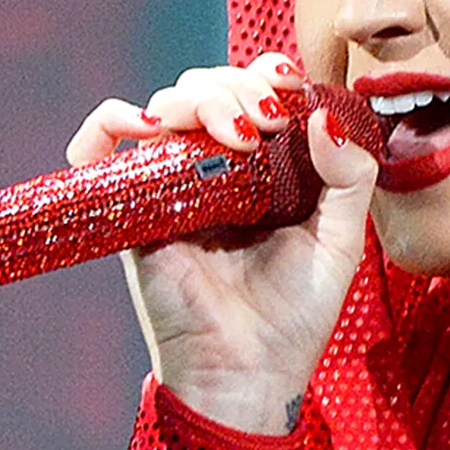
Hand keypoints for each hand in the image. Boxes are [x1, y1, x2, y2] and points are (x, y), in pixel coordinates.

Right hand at [67, 56, 377, 433]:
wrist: (250, 374)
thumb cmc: (294, 318)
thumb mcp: (340, 243)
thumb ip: (348, 179)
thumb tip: (321, 117)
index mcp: (262, 171)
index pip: (253, 93)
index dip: (266, 75)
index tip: (289, 87)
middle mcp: (214, 171)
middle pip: (209, 87)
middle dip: (238, 87)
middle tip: (266, 123)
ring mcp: (170, 187)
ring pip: (166, 105)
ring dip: (200, 99)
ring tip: (236, 136)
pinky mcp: (132, 210)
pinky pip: (101, 147)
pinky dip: (113, 120)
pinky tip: (152, 128)